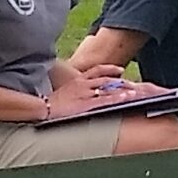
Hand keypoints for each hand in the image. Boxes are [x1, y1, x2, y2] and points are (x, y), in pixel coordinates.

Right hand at [47, 68, 165, 115]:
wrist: (42, 108)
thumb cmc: (49, 103)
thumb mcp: (62, 93)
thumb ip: (73, 91)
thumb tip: (77, 95)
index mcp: (77, 80)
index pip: (97, 70)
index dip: (110, 69)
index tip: (120, 70)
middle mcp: (83, 84)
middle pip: (106, 79)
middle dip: (121, 81)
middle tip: (133, 83)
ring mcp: (85, 94)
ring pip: (108, 89)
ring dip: (122, 90)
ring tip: (135, 91)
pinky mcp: (86, 104)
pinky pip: (104, 100)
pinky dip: (116, 99)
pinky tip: (125, 98)